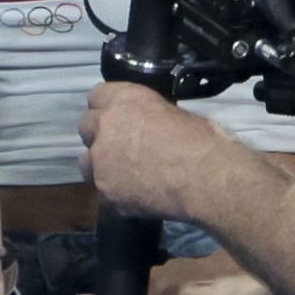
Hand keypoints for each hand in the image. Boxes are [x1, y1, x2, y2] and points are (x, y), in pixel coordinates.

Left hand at [79, 82, 229, 220]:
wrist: (208, 179)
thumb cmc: (203, 142)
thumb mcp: (175, 113)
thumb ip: (148, 116)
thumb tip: (148, 126)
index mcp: (124, 100)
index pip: (97, 96)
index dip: (107, 109)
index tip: (117, 120)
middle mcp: (105, 125)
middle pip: (86, 127)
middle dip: (99, 136)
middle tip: (120, 149)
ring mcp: (101, 160)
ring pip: (87, 162)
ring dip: (101, 166)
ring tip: (125, 176)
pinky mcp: (106, 190)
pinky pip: (104, 192)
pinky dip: (116, 194)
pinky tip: (137, 197)